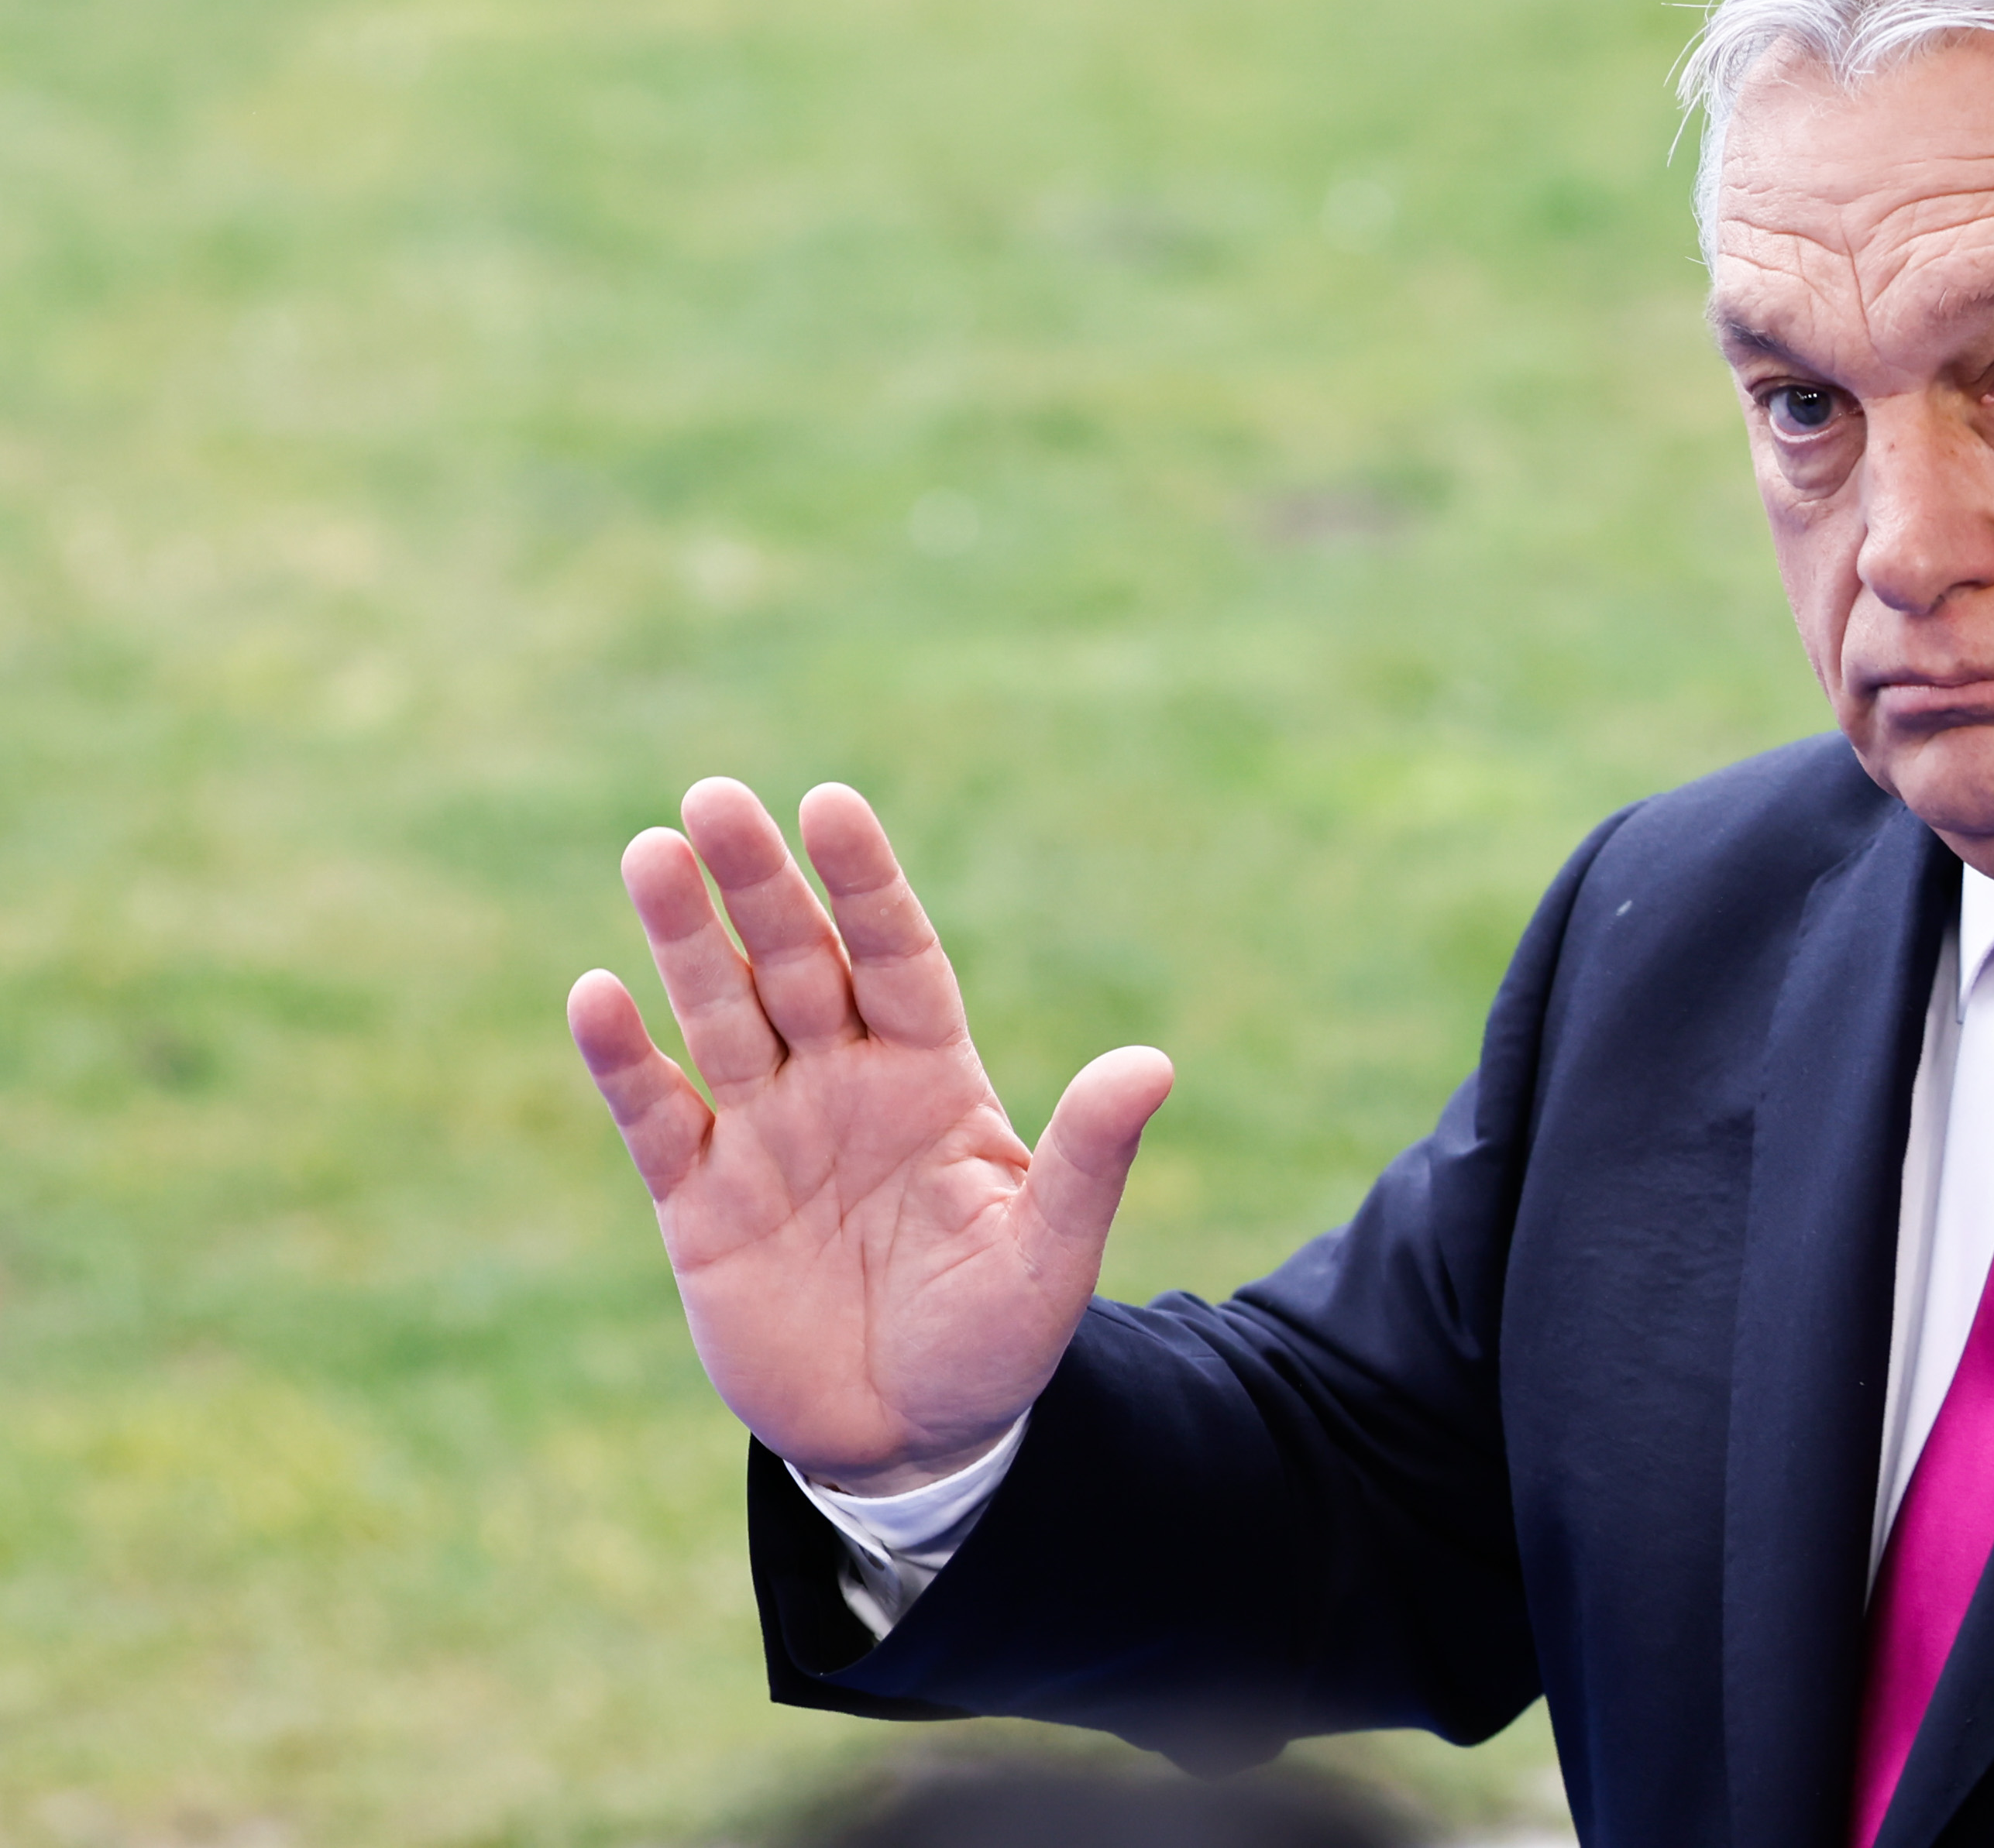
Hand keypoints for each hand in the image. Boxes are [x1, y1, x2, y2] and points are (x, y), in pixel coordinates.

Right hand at [565, 779, 1176, 1491]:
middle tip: (714, 797)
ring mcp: (767, 1135)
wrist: (913, 1439)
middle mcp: (842, 1083)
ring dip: (684, 940)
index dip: (863, 883)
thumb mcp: (1051, 1251)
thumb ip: (1088, 1155)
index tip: (830, 804)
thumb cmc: (996, 1337)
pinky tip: (597, 993)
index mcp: (931, 1076)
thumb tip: (1153, 1065)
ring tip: (651, 854)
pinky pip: (657, 1115)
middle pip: (795, 961)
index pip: (895, 955)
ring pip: (719, 1015)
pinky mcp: (699, 1202)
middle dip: (758, 883)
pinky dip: (625, 1059)